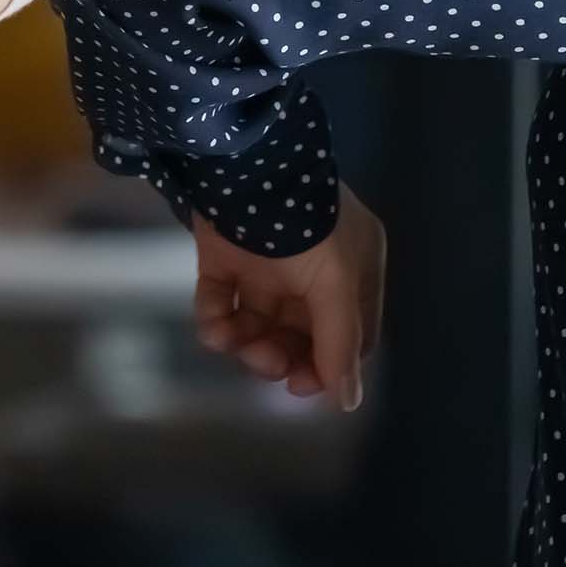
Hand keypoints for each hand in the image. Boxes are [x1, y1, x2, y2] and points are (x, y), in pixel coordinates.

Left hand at [188, 187, 383, 410]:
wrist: (242, 162)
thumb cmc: (303, 223)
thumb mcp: (336, 284)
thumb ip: (339, 343)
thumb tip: (348, 404)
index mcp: (352, 269)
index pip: (348, 334)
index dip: (327, 365)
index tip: (300, 384)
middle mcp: (311, 268)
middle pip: (300, 334)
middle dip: (280, 354)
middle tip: (264, 361)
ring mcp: (266, 261)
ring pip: (258, 324)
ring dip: (245, 343)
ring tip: (232, 342)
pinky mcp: (223, 255)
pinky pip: (219, 303)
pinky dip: (214, 321)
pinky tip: (213, 327)